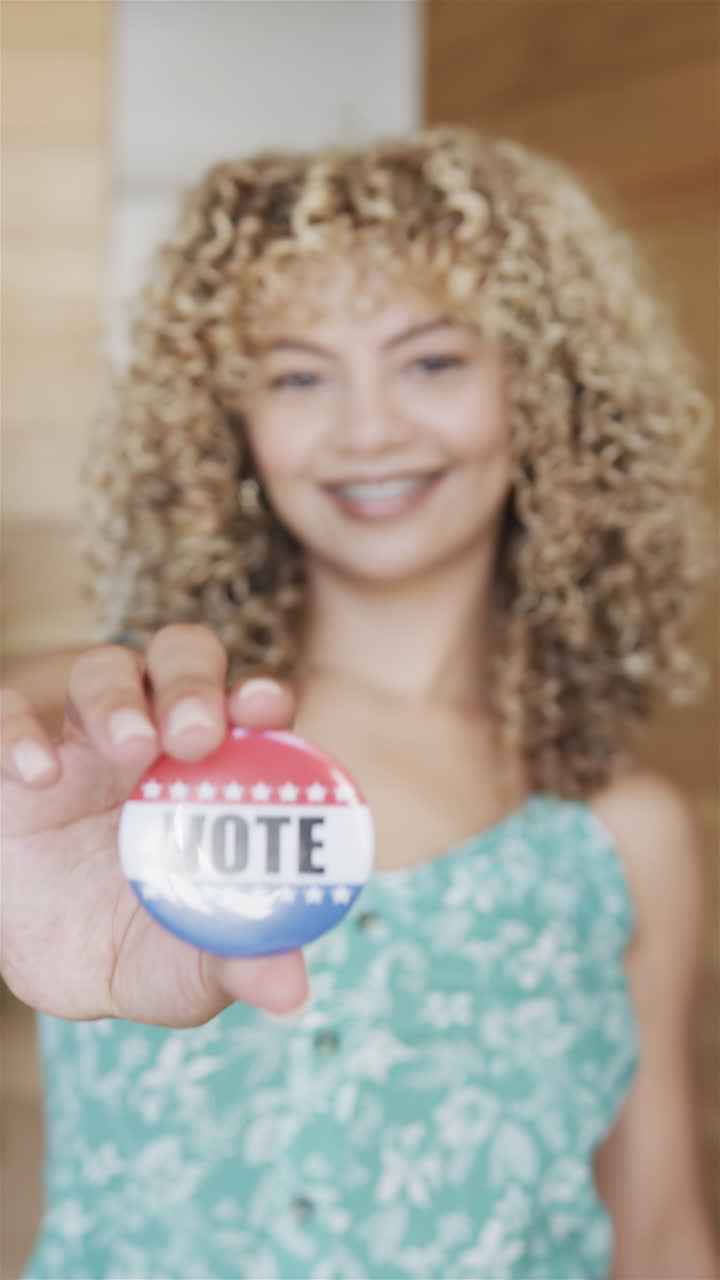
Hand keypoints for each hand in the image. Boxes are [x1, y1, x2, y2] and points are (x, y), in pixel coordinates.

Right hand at [0, 625, 308, 1025]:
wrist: (59, 973)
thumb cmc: (150, 953)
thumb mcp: (193, 971)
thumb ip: (238, 965)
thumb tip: (288, 990)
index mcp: (220, 771)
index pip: (249, 707)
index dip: (260, 698)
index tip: (265, 710)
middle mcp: (160, 740)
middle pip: (180, 659)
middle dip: (193, 682)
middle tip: (195, 735)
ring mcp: (84, 742)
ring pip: (101, 669)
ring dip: (119, 698)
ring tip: (130, 747)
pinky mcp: (12, 764)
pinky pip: (6, 711)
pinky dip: (19, 730)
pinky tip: (40, 774)